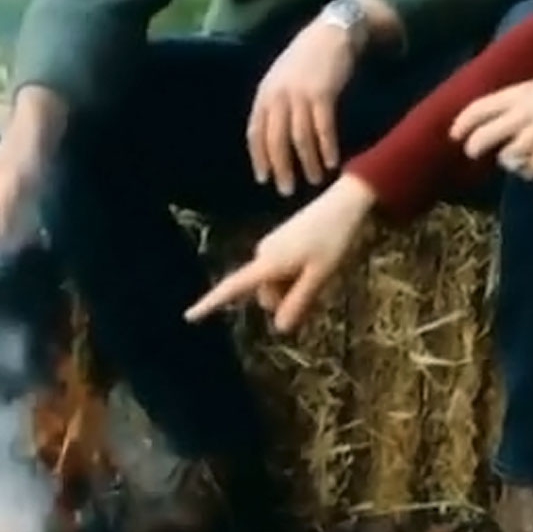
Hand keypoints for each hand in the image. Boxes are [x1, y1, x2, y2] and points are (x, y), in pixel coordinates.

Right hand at [185, 175, 376, 333]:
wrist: (344, 203)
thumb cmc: (333, 239)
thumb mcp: (320, 276)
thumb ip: (298, 301)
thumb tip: (280, 328)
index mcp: (268, 262)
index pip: (233, 287)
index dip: (210, 303)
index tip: (189, 316)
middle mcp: (263, 254)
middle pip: (265, 294)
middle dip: (285, 300)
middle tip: (317, 288)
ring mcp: (271, 247)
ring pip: (276, 284)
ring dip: (293, 288)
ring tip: (321, 273)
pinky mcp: (281, 243)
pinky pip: (281, 271)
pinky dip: (295, 277)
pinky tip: (317, 265)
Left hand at [248, 20, 357, 195]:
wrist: (331, 32)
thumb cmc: (306, 58)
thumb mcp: (280, 77)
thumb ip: (274, 103)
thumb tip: (272, 137)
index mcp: (265, 93)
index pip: (255, 133)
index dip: (259, 158)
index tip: (263, 179)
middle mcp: (279, 96)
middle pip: (276, 140)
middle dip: (281, 168)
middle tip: (286, 189)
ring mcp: (301, 95)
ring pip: (300, 139)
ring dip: (308, 163)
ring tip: (314, 179)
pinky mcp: (323, 95)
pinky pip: (323, 129)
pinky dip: (327, 148)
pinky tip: (332, 162)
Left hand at [451, 78, 532, 179]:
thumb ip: (524, 99)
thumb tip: (504, 112)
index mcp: (522, 93)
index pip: (479, 108)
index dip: (462, 122)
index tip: (454, 133)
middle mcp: (521, 116)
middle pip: (481, 138)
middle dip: (473, 147)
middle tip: (473, 151)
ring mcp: (531, 140)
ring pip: (504, 157)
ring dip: (510, 158)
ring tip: (526, 152)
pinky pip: (526, 171)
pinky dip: (530, 170)